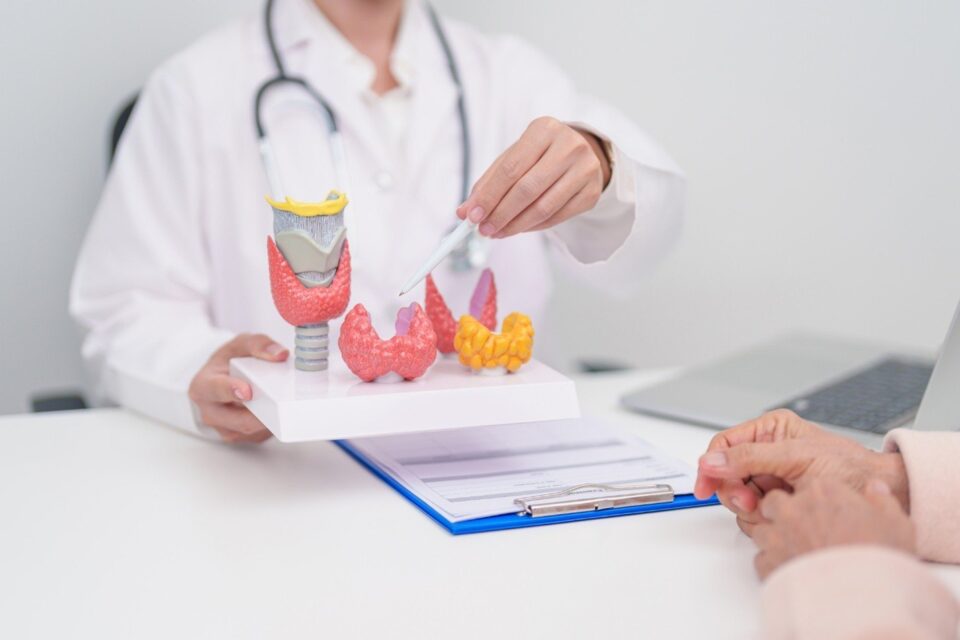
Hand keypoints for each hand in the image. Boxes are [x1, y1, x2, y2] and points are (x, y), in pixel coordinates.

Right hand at [188, 333, 287, 442]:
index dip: (231, 390)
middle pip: (238, 419)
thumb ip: (258, 344)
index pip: (215, 390)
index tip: (247, 391)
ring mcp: (224, 428)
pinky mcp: (241, 437)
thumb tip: (279, 354)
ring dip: (270, 420)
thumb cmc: (229, 363)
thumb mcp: (240, 345)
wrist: (223, 379)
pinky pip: (259, 435)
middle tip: (280, 405)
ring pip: (251, 430)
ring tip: (285, 405)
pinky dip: (273, 424)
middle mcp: (210, 411)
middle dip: (261, 413)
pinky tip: (283, 411)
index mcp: (203, 386)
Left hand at [456, 117, 611, 238]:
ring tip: (497, 232)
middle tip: (483, 229)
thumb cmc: (540, 155)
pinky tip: (518, 228)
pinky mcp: (591, 192)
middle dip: (501, 214)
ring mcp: (585, 169)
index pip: (510, 169)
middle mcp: (569, 146)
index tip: (472, 215)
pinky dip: (533, 227)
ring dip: (515, 225)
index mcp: (544, 130)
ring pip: (543, 207)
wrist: (581, 152)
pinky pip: (556, 217)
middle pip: (527, 189)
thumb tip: (465, 211)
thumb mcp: (514, 157)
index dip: (489, 195)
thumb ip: (488, 182)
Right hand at [693, 410, 908, 535]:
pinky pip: (752, 514)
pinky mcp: (777, 503)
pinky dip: (763, 518)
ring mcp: (770, 480)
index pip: (724, 445)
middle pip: (726, 474)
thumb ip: (750, 457)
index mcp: (770, 430)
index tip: (705, 487)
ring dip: (751, 507)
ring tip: (777, 506)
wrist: (884, 496)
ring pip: (736, 496)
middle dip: (736, 490)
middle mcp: (766, 453)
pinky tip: (784, 513)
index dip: (711, 465)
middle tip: (753, 501)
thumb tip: (712, 461)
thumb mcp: (796, 457)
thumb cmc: (849, 468)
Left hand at [752, 478, 915, 579]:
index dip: (818, 498)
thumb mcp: (898, 524)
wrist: (861, 600)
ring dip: (774, 537)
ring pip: (761, 528)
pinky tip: (791, 571)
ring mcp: (777, 536)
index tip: (827, 510)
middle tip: (804, 529)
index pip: (811, 484)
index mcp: (825, 491)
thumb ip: (883, 500)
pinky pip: (760, 558)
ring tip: (796, 552)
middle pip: (775, 500)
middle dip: (784, 511)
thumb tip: (876, 488)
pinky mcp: (767, 564)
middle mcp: (794, 509)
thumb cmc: (879, 560)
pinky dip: (772, 564)